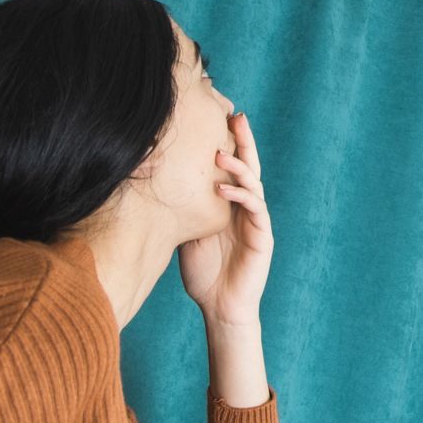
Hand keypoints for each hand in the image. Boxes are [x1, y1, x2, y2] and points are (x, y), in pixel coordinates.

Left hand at [177, 111, 273, 325]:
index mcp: (231, 204)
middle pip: (249, 165)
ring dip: (239, 166)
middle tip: (236, 116)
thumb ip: (186, 208)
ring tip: (220, 153)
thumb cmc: (203, 272)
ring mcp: (256, 220)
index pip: (233, 167)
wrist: (220, 306)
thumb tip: (159, 181)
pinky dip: (241, 196)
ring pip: (254, 183)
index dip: (231, 143)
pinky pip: (255, 209)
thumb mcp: (189, 233)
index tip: (220, 117)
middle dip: (244, 140)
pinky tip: (224, 190)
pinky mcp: (263, 236)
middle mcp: (246, 207)